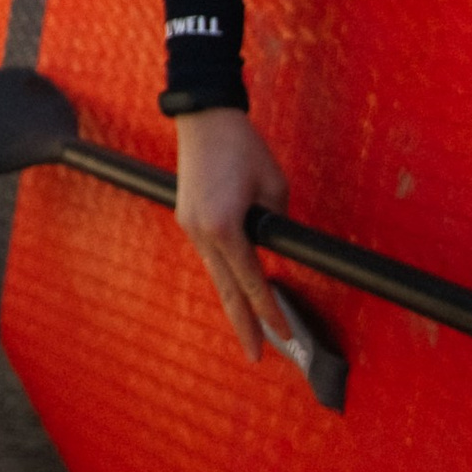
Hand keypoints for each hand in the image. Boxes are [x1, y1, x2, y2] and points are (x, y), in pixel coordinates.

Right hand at [174, 107, 294, 360]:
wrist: (204, 115)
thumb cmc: (242, 146)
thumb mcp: (275, 186)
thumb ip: (275, 222)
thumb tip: (273, 241)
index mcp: (225, 227)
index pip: (253, 281)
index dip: (270, 311)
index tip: (284, 335)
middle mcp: (202, 232)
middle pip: (227, 290)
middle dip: (243, 325)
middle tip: (255, 355)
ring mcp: (190, 225)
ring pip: (216, 275)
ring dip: (233, 301)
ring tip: (247, 329)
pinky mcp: (187, 216)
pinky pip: (210, 256)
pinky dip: (224, 275)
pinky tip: (234, 287)